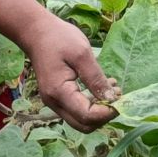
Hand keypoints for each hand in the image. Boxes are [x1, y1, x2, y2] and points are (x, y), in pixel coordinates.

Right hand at [25, 16, 116, 130]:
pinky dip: (92, 105)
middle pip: (83, 125)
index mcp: (59, 92)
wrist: (36, 32)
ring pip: (80, 120)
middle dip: (104, 116)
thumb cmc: (58, 38)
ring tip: (113, 89)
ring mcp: (54, 102)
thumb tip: (111, 99)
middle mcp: (54, 103)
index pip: (86, 116)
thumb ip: (96, 78)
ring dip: (99, 110)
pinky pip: (76, 110)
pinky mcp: (57, 98)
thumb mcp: (82, 53)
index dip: (106, 113)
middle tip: (118, 96)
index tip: (121, 99)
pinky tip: (102, 87)